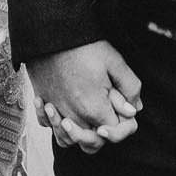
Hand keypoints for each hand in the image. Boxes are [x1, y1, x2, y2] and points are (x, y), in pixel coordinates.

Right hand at [25, 40, 142, 153]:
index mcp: (94, 108)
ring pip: (66, 140)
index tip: (124, 110)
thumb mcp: (115, 61)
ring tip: (84, 116)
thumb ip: (129, 87)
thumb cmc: (83, 45)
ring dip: (76, 134)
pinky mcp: (42, 100)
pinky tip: (62, 109)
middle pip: (91, 143)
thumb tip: (134, 108)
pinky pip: (46, 125)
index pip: (114, 133)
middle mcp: (73, 115)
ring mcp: (55, 110)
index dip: (124, 126)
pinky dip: (53, 123)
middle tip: (107, 114)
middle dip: (103, 135)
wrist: (50, 31)